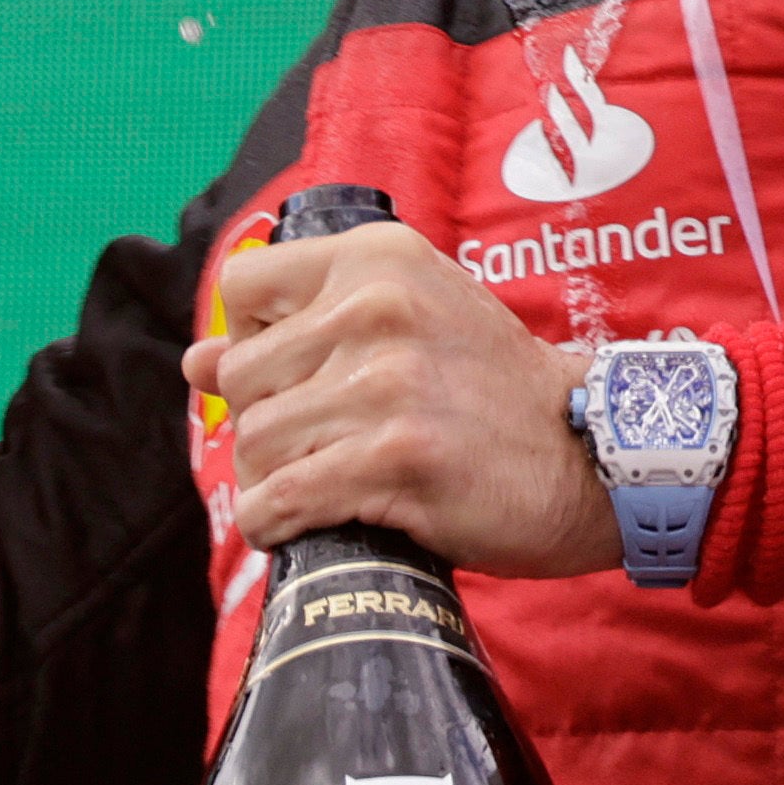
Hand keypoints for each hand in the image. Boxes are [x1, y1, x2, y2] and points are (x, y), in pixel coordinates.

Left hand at [180, 221, 617, 578]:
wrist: (590, 450)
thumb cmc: (490, 386)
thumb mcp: (407, 320)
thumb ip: (303, 328)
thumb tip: (193, 361)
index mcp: (376, 259)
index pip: (242, 286)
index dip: (244, 339)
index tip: (283, 375)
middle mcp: (376, 307)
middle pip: (241, 375)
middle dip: (260, 422)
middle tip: (307, 448)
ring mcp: (386, 383)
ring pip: (256, 440)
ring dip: (269, 479)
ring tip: (313, 487)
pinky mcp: (397, 458)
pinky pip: (283, 497)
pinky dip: (272, 522)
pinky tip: (292, 526)